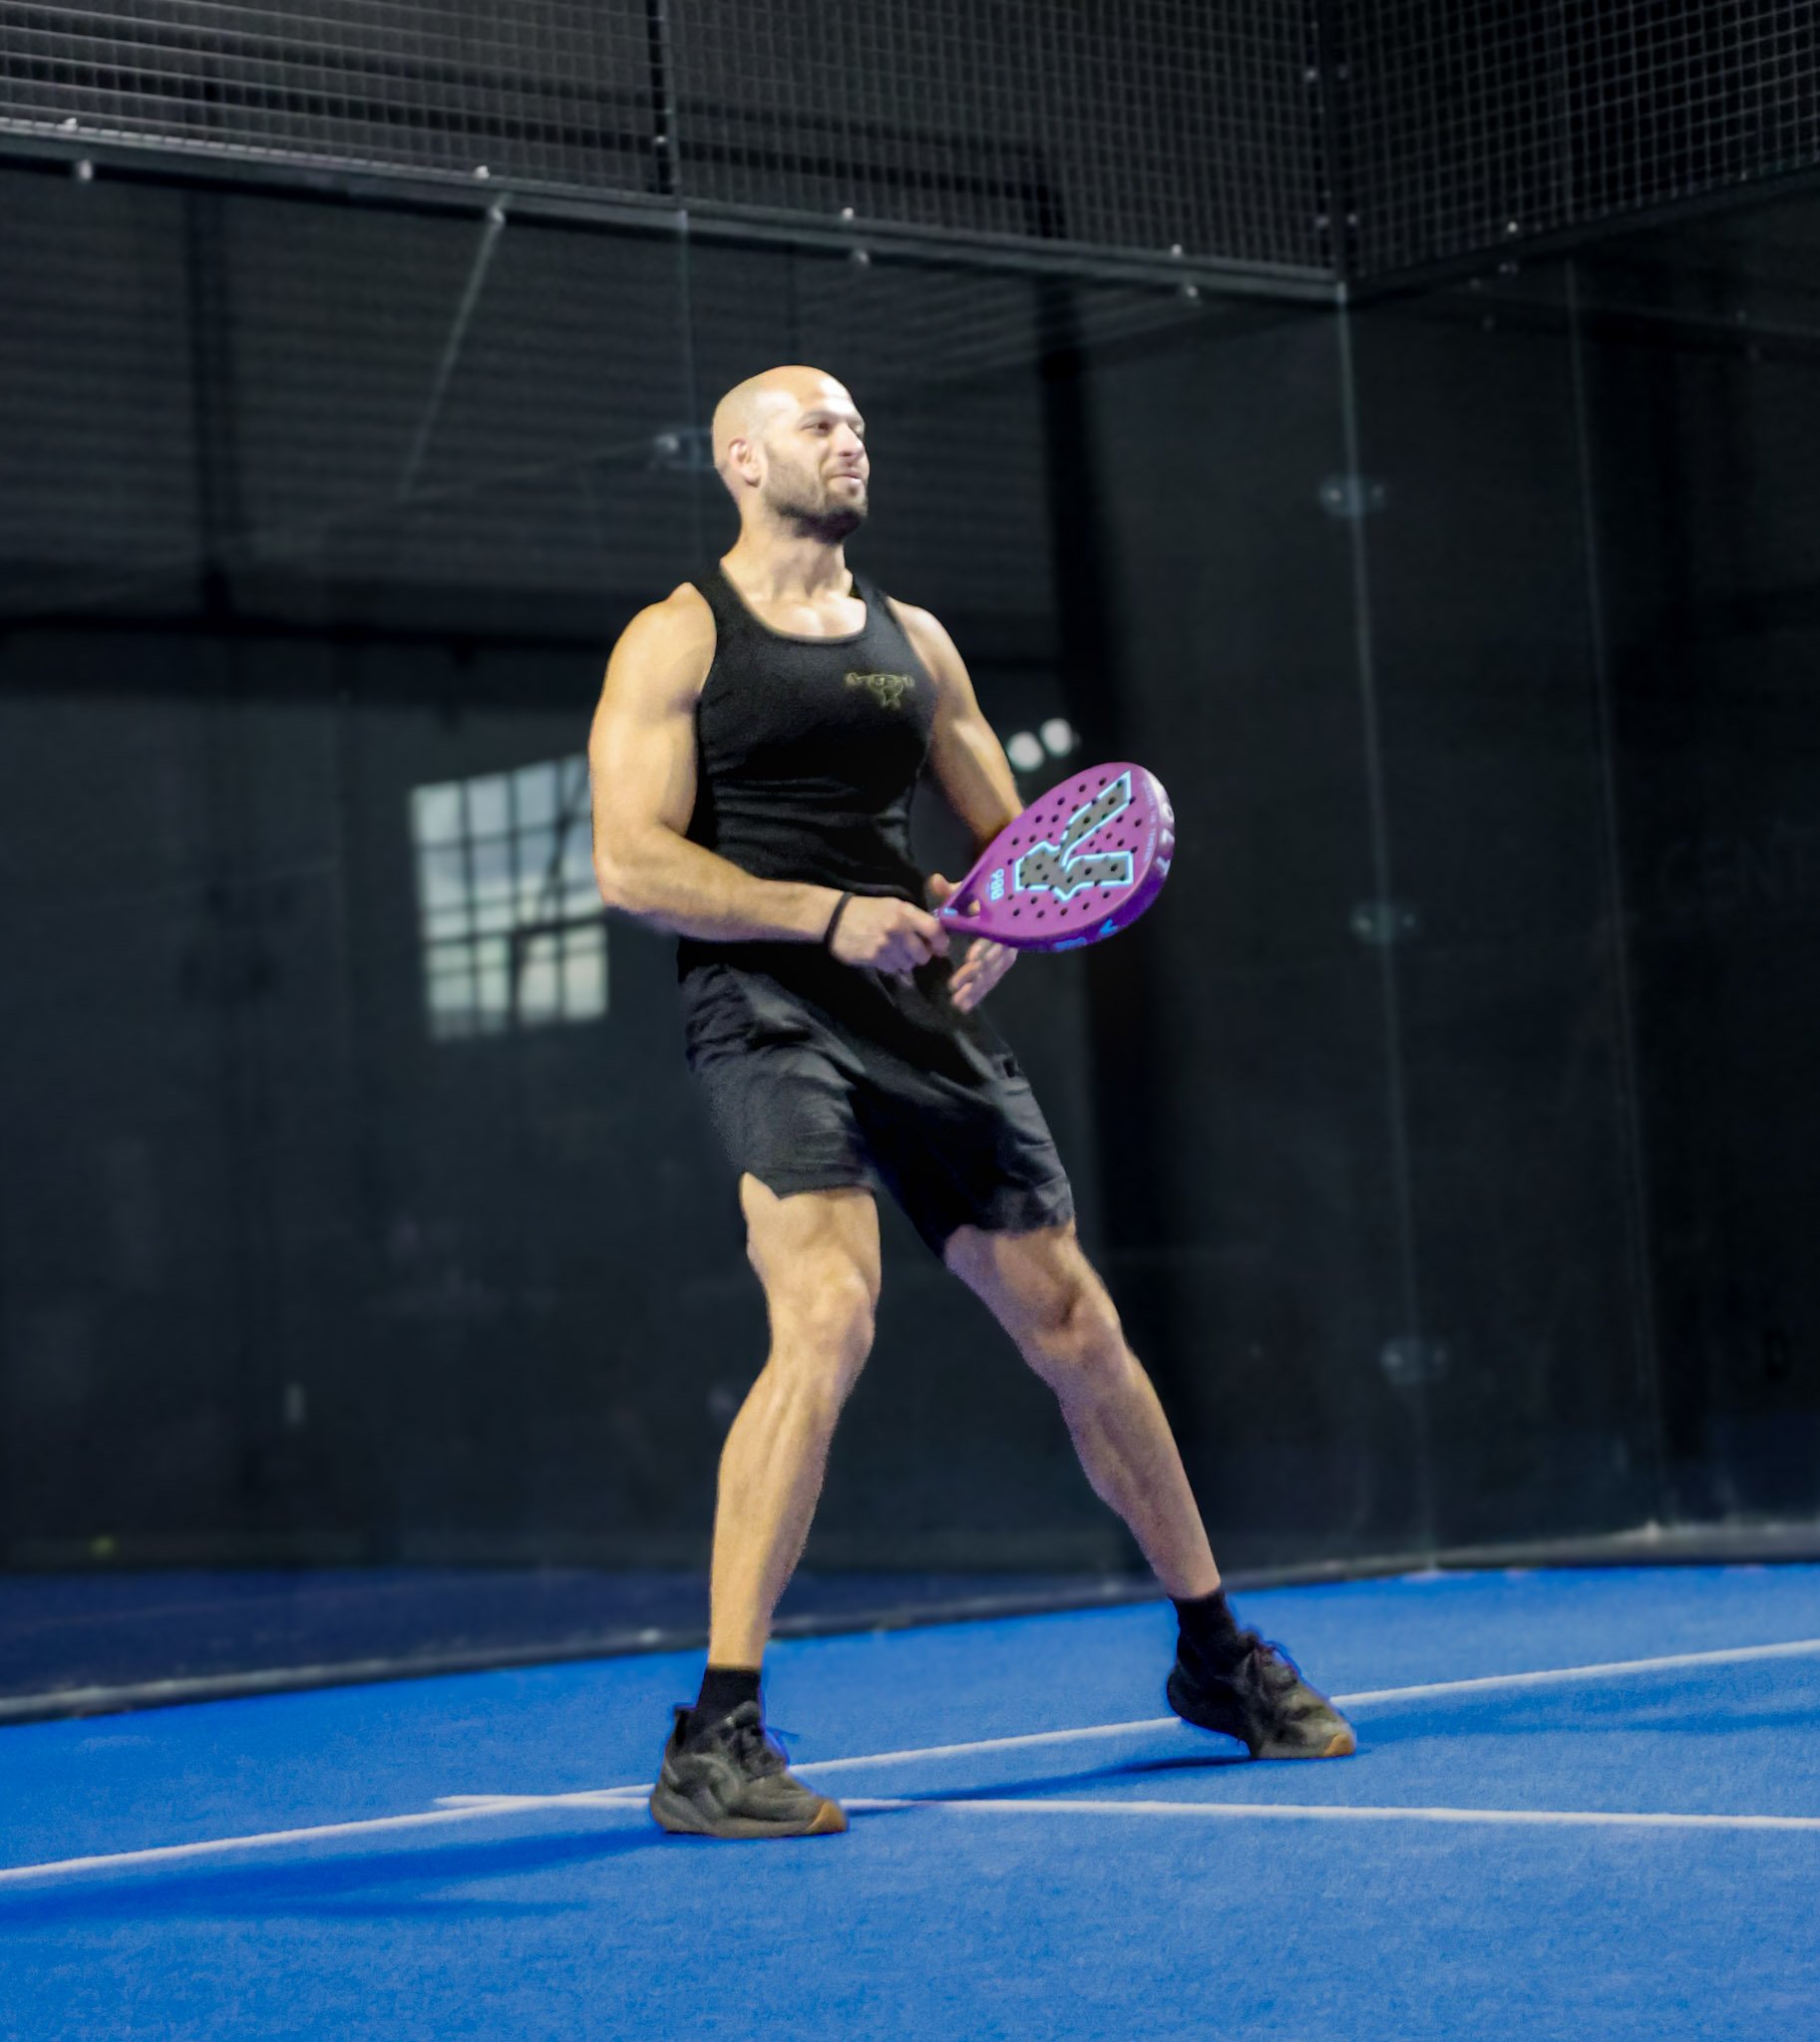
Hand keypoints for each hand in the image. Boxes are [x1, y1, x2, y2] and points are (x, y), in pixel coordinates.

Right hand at [829, 893, 949, 976]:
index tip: (940, 949)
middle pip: (923, 954)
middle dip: (920, 956)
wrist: (835, 917)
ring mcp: (885, 944)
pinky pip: (892, 968)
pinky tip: (881, 955)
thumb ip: (914, 920)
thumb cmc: (868, 910)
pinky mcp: (873, 957)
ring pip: (907, 964)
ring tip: (892, 952)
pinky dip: (890, 965)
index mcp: (904, 912)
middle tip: (911, 951)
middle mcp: (898, 928)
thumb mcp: (893, 906)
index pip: (934, 930)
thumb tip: (935, 939)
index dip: (941, 942)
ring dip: (903, 961)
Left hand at [927, 873, 1016, 1013]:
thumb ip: (950, 891)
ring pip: (993, 973)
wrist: (997, 900)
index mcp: (999, 918)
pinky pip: (992, 980)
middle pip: (994, 960)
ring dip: (976, 989)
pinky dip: (979, 993)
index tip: (970, 959)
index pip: (994, 934)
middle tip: (955, 986)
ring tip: (957, 1002)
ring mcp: (1006, 952)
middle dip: (975, 975)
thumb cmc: (978, 895)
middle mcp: (1007, 937)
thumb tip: (935, 880)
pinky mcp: (1002, 964)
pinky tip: (964, 1005)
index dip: (984, 947)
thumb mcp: (965, 891)